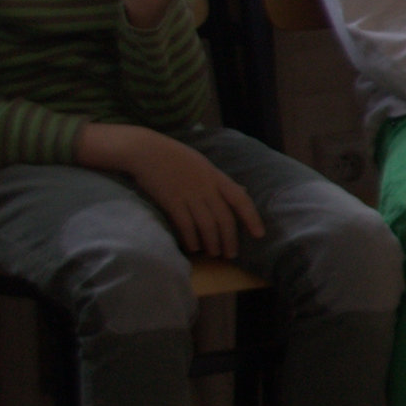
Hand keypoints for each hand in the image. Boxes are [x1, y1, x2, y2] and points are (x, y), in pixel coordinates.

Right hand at [109, 128, 262, 258]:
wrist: (146, 150)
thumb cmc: (176, 157)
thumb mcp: (204, 165)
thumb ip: (221, 181)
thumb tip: (243, 191)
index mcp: (217, 177)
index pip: (241, 199)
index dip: (252, 218)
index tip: (259, 234)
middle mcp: (206, 187)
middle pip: (224, 218)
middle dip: (230, 239)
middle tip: (231, 254)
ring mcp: (189, 194)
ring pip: (207, 224)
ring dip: (212, 242)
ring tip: (214, 253)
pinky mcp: (171, 201)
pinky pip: (185, 224)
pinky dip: (191, 238)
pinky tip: (194, 247)